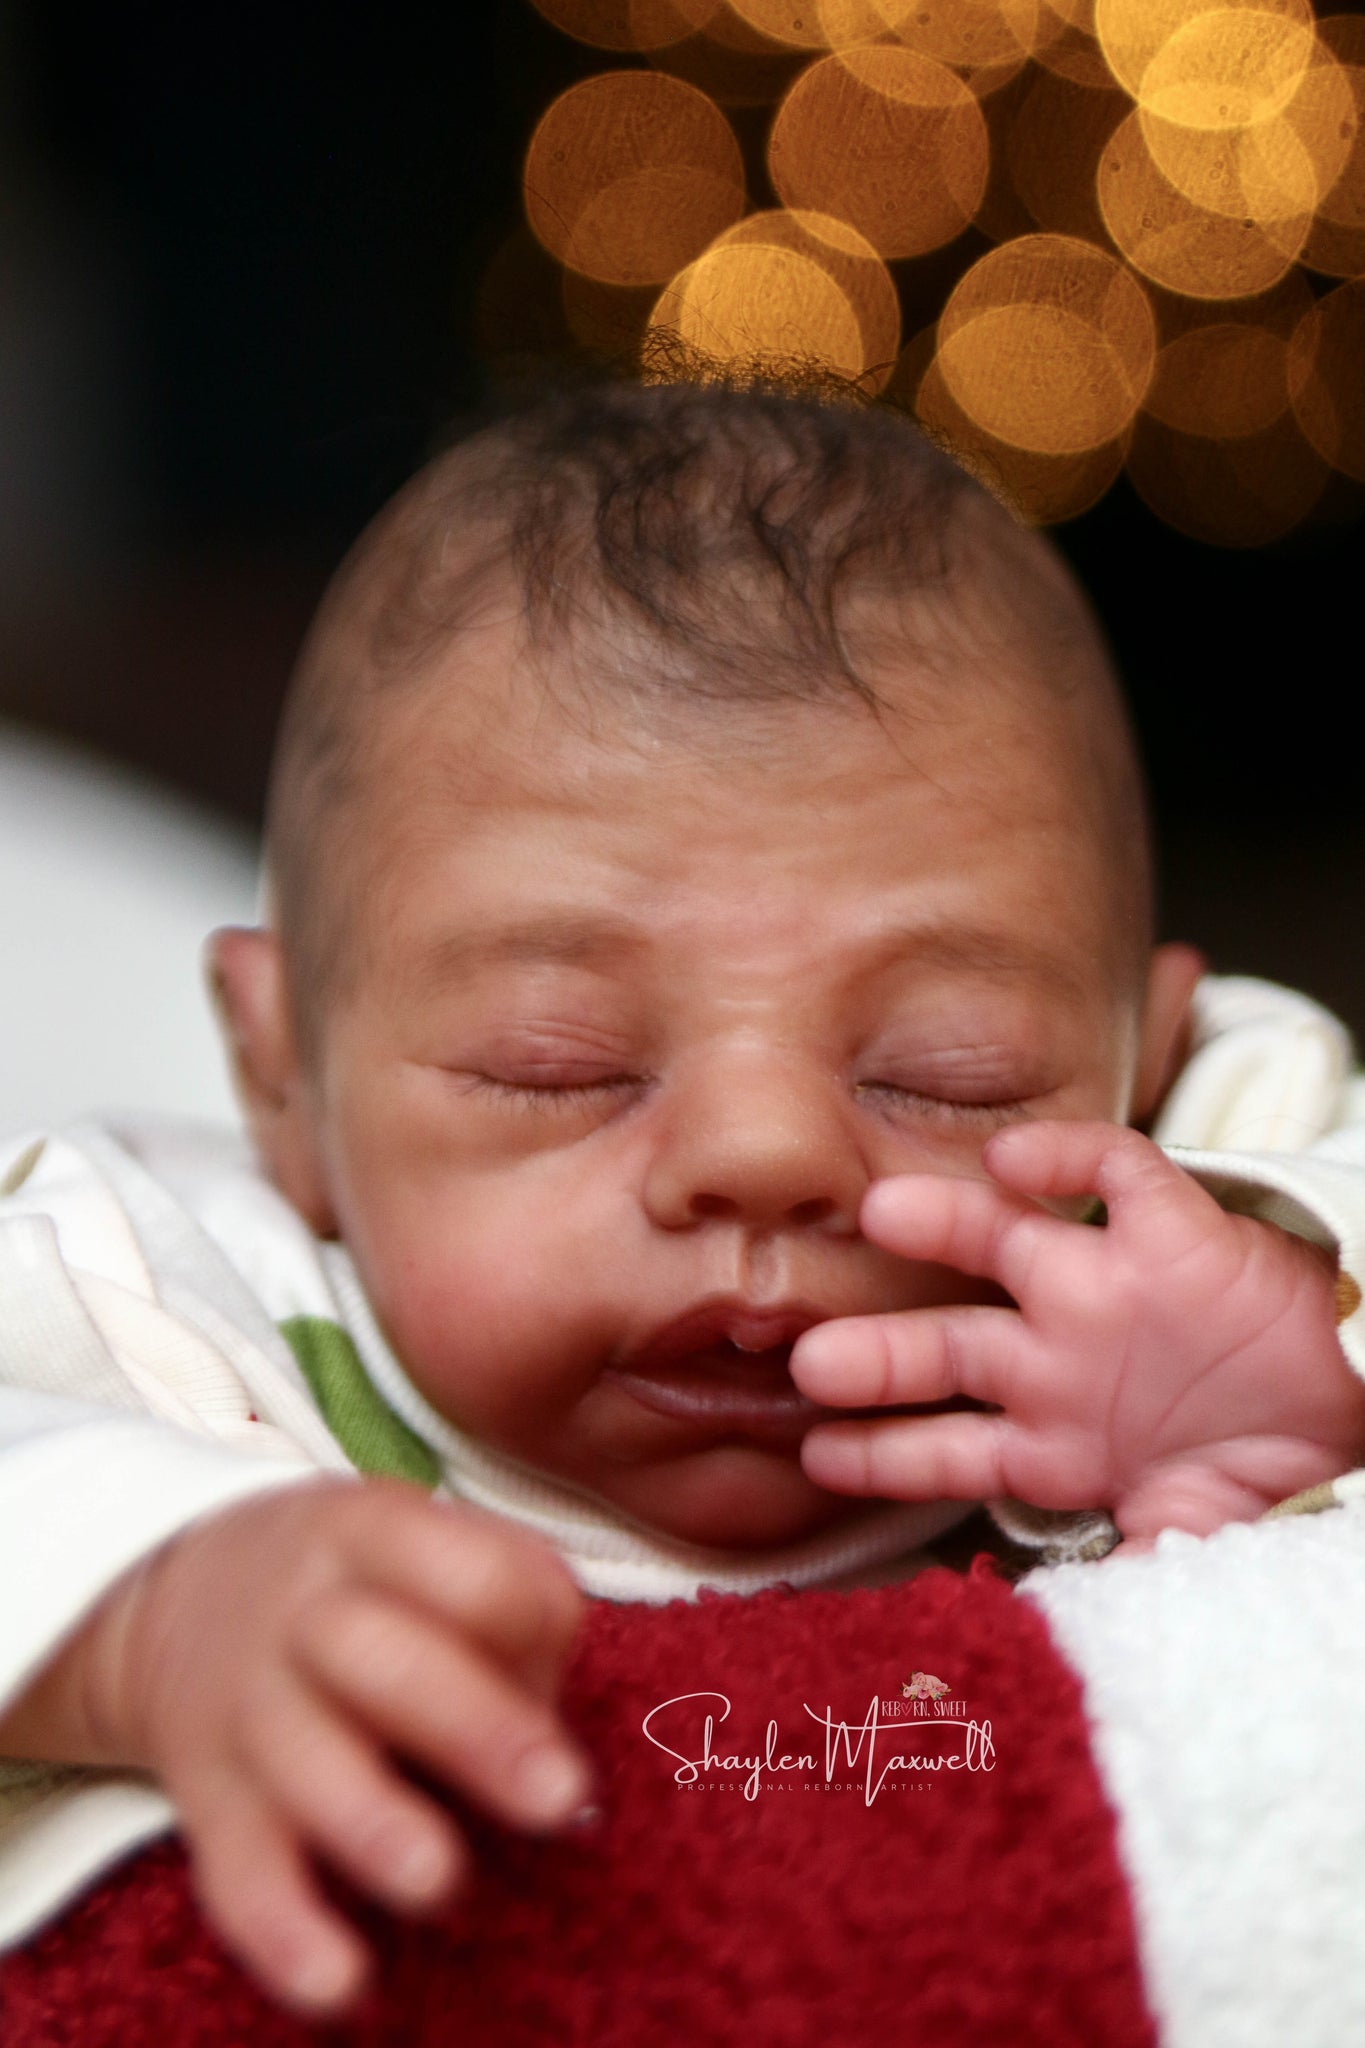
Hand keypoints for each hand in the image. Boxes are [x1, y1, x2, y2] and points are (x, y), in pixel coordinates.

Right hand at [6, 1480, 589, 2016]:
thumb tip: (554, 1716)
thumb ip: (514, 1605)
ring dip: (374, 1825)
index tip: (556, 1660)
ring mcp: (250, 1709)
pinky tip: (341, 1983)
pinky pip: (238, 1875)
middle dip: (472, 1727)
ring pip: (305, 1765)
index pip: (464, 1569)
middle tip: (558, 1797)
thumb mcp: (430, 1547)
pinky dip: (286, 1933)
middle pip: (378, 1659)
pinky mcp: (211, 1803)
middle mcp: (302, 1616)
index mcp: (374, 1533)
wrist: (186, 1591)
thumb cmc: (369, 1584)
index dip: (524, 1617)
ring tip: (441, 1881)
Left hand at [790, 1120, 1364, 1547]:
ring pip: (1004, 1242)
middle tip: (812, 1359)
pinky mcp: (1171, 1230)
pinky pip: (1112, 1176)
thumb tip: (1050, 1647)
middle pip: (946, 1347)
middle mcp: (1055, 1358)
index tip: (816, 1459)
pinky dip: (1066, 1160)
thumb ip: (1121, 1584)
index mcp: (1046, 1439)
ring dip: (944, 1224)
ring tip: (884, 1210)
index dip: (881, 1457)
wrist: (1354, 1403)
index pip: (943, 1451)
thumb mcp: (1183, 1541)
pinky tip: (1014, 1157)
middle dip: (879, 1353)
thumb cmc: (1255, 1465)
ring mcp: (1106, 1289)